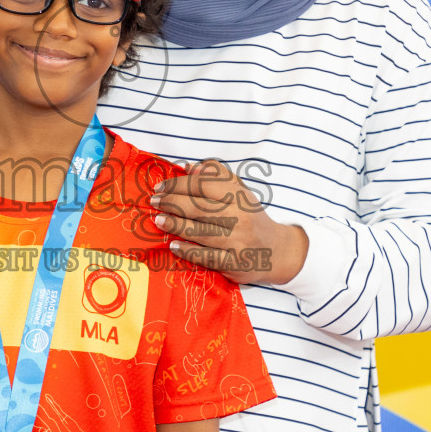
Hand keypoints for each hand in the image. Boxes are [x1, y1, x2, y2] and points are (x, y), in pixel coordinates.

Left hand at [150, 159, 307, 284]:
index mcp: (240, 197)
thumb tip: (188, 167)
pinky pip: (208, 257)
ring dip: (176, 225)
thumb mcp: (240, 192)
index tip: (161, 186)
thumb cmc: (250, 218)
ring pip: (201, 232)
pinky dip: (189, 251)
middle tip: (154, 201)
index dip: (179, 184)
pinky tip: (173, 245)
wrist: (276, 251)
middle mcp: (241, 218)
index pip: (204, 186)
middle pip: (200, 208)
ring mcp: (238, 242)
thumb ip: (216, 176)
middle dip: (172, 203)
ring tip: (158, 220)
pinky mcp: (235, 264)